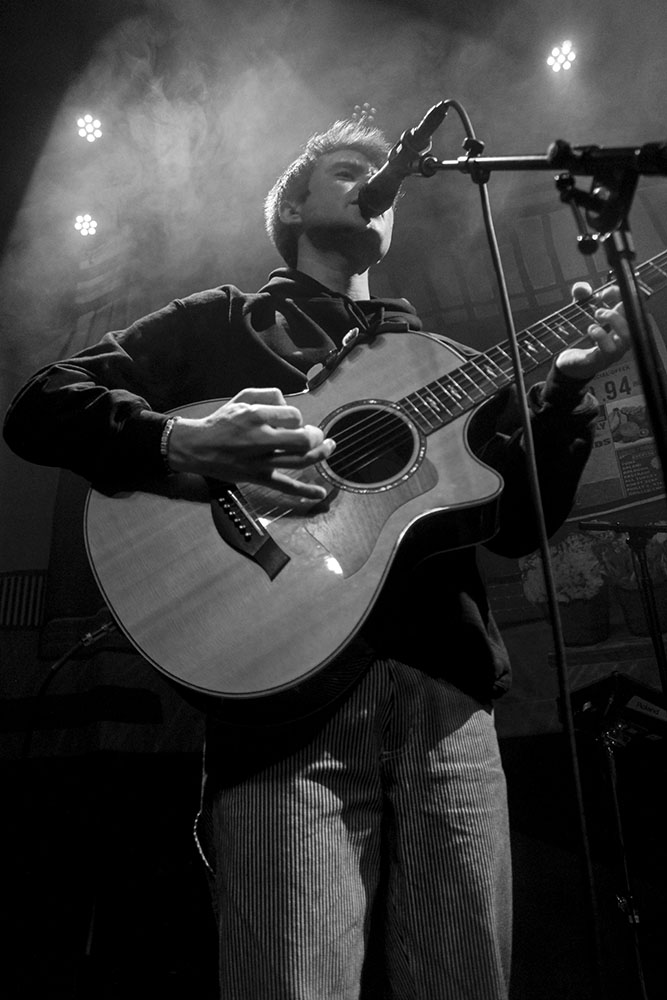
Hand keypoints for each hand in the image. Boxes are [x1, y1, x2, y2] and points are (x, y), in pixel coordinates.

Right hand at [166, 388, 334, 499]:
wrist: (197, 447)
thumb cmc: (222, 422)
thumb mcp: (242, 397)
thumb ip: (269, 395)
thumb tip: (289, 405)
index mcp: (256, 416)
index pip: (294, 416)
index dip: (298, 418)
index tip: (291, 420)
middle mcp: (261, 439)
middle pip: (302, 440)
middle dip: (315, 435)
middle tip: (317, 433)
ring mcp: (261, 461)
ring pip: (299, 461)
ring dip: (320, 455)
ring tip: (329, 447)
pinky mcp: (258, 477)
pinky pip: (284, 486)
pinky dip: (304, 491)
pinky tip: (319, 493)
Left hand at [555, 283, 630, 380]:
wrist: (569, 364)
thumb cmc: (579, 340)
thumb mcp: (579, 315)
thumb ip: (580, 299)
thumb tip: (581, 288)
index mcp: (619, 325)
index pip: (631, 306)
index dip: (621, 294)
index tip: (604, 293)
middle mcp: (620, 338)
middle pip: (635, 318)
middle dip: (619, 306)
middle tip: (599, 309)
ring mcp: (614, 351)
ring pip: (627, 335)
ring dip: (614, 319)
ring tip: (597, 316)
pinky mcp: (602, 360)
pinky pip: (610, 350)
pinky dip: (601, 336)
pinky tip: (592, 329)